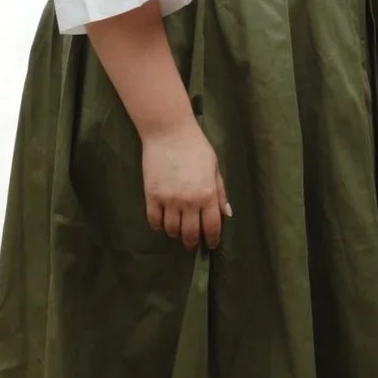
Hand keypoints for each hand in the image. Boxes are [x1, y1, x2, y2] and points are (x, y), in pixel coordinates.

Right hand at [143, 119, 231, 248]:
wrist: (169, 133)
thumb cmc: (196, 147)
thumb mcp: (214, 168)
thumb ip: (220, 192)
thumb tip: (226, 214)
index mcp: (208, 194)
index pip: (212, 226)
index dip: (213, 239)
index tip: (212, 244)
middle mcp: (189, 202)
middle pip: (190, 233)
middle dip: (193, 241)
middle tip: (192, 242)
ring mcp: (169, 200)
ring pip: (171, 230)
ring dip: (176, 234)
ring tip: (178, 231)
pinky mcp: (151, 196)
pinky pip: (154, 220)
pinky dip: (158, 225)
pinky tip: (162, 223)